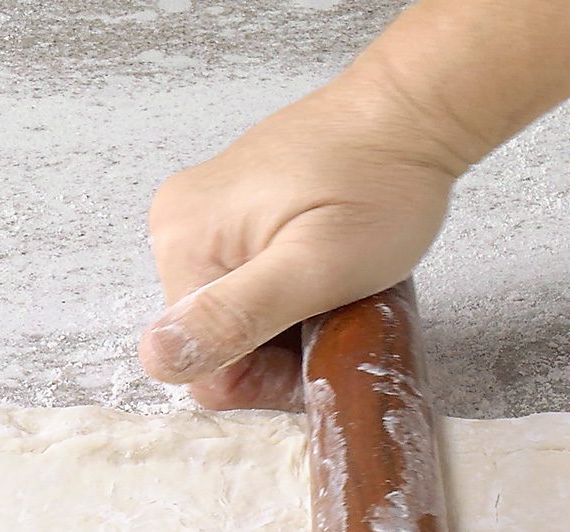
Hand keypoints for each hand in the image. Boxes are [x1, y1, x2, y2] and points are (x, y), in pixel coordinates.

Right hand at [138, 71, 464, 410]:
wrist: (412, 115)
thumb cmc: (378, 186)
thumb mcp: (313, 267)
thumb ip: (234, 317)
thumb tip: (158, 359)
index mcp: (183, 241)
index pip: (193, 360)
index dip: (259, 378)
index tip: (317, 354)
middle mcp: (178, 225)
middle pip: (208, 339)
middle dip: (271, 351)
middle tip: (333, 320)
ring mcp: (205, 215)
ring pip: (230, 316)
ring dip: (282, 326)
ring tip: (332, 295)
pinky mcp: (233, 211)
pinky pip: (244, 283)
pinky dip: (285, 295)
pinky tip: (321, 276)